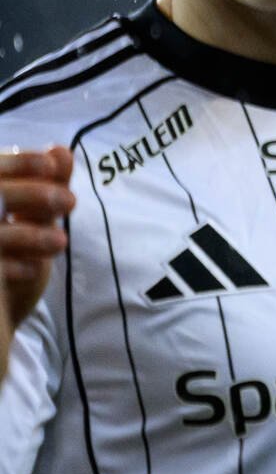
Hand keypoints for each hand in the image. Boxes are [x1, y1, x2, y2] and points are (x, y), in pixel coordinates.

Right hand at [0, 145, 76, 323]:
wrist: (0, 323)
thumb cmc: (15, 265)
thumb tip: (61, 150)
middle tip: (70, 202)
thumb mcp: (36, 224)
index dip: (17, 164)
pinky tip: (33, 270)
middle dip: (31, 193)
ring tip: (61, 243)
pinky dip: (11, 265)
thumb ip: (48, 187)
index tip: (52, 165)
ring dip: (28, 233)